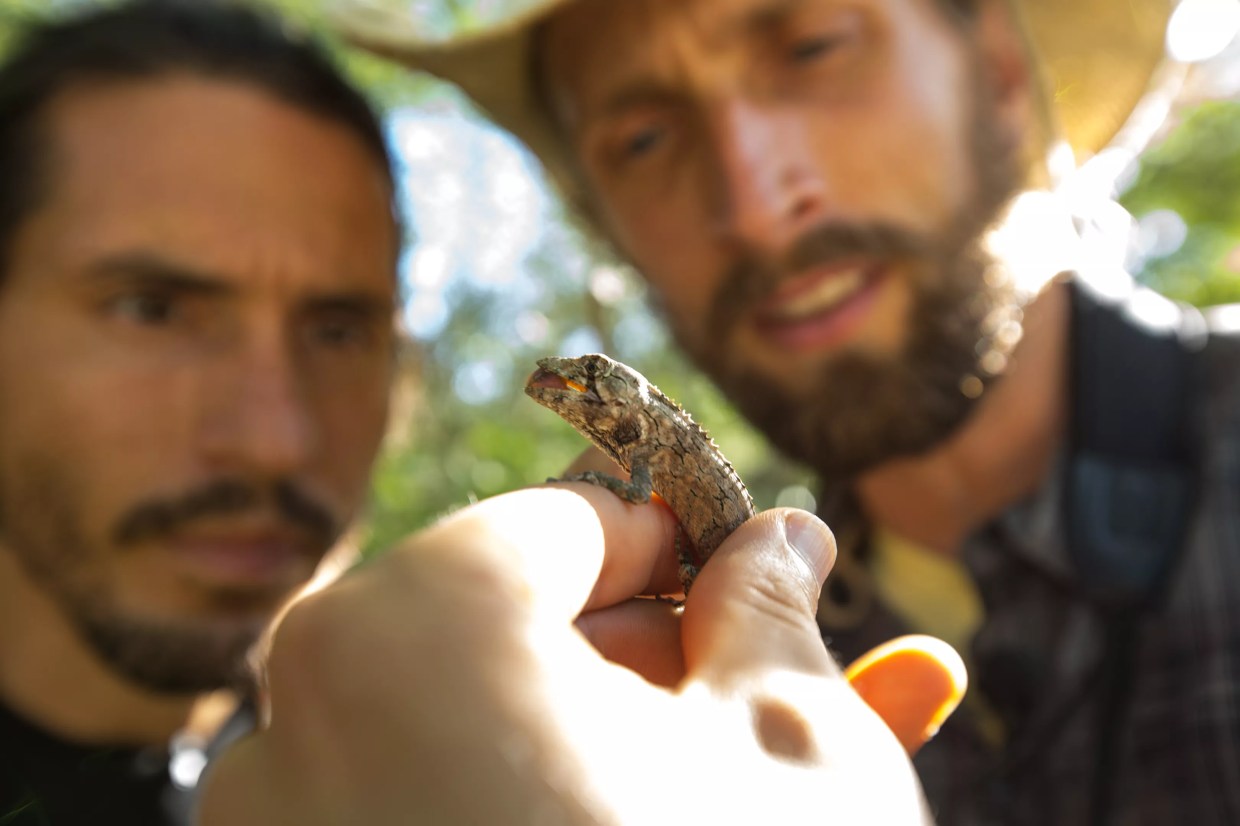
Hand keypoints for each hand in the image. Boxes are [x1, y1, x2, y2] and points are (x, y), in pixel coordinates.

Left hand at [198, 484, 955, 823]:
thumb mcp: (796, 745)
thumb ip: (768, 616)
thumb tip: (780, 540)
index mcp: (411, 627)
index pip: (565, 521)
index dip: (677, 540)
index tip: (752, 569)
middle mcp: (300, 724)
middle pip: (509, 631)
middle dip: (649, 649)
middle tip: (761, 671)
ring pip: (469, 733)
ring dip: (601, 736)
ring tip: (728, 766)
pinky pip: (421, 815)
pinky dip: (521, 808)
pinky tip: (628, 818)